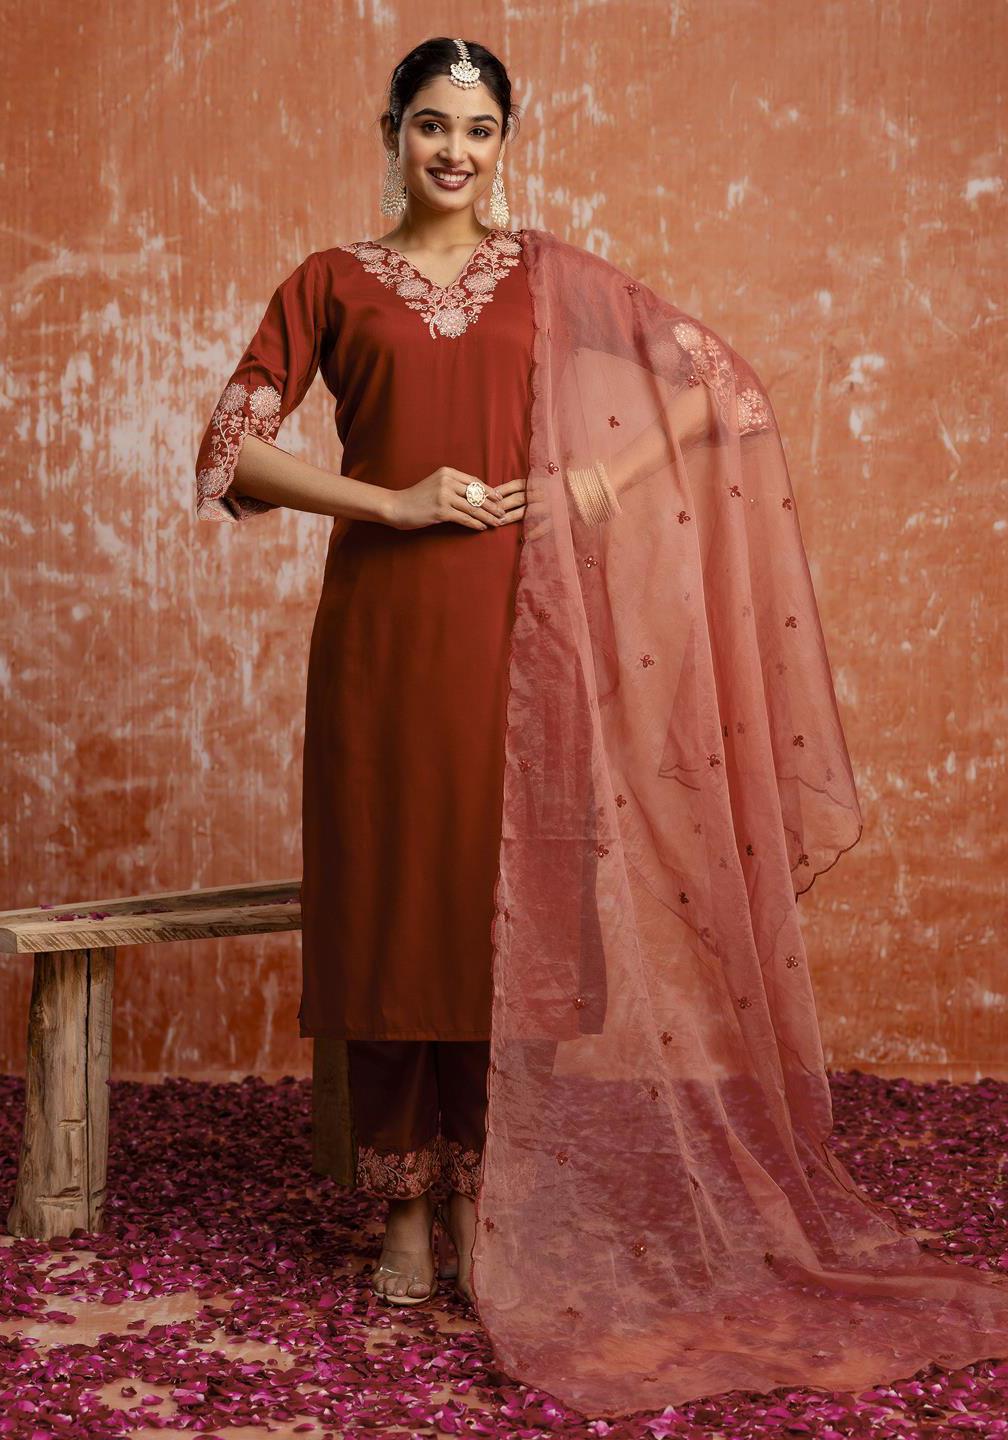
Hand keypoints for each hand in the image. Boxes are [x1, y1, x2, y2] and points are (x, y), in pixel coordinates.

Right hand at [385, 467, 525, 531]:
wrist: (396, 506)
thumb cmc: (417, 498)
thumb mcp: (436, 484)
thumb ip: (453, 486)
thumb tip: (475, 495)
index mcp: (447, 472)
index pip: (474, 481)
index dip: (488, 491)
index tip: (499, 498)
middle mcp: (447, 481)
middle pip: (476, 494)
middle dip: (492, 505)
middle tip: (503, 513)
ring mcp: (444, 495)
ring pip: (472, 507)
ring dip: (487, 516)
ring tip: (496, 522)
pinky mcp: (441, 510)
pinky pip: (464, 517)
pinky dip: (475, 523)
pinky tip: (482, 527)